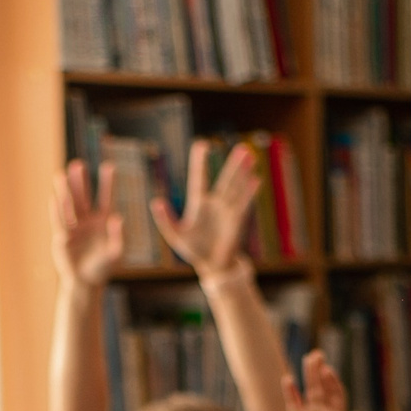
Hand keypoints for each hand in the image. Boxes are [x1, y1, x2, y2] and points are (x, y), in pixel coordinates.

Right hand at [51, 159, 123, 286]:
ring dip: (65, 191)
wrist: (85, 282)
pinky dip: (57, 211)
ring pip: (69, 206)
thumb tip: (118, 218)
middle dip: (80, 182)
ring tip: (60, 175)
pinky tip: (54, 198)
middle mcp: (88, 221)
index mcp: (103, 222)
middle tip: (78, 164)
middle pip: (84, 197)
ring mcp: (74, 228)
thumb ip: (119, 237)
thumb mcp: (116, 254)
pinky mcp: (62, 238)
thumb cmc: (103, 268)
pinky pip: (59, 222)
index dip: (108, 183)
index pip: (106, 198)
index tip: (109, 166)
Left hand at [148, 139, 260, 278]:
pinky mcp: (236, 222)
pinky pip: (244, 204)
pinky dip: (249, 192)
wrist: (212, 266)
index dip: (200, 162)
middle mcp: (215, 204)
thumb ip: (165, 220)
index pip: (199, 178)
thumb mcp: (175, 235)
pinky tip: (256, 180)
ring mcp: (228, 211)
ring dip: (243, 172)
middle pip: (225, 179)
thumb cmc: (193, 250)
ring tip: (250, 156)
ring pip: (236, 188)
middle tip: (242, 148)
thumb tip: (155, 202)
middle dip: (233, 164)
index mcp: (198, 204)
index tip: (202, 144)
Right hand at [283, 352, 360, 410]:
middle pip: (322, 387)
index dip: (333, 382)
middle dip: (320, 372)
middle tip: (317, 355)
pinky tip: (288, 379)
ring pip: (309, 390)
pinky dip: (291, 391)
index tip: (328, 371)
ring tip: (309, 358)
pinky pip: (293, 403)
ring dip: (309, 375)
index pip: (336, 394)